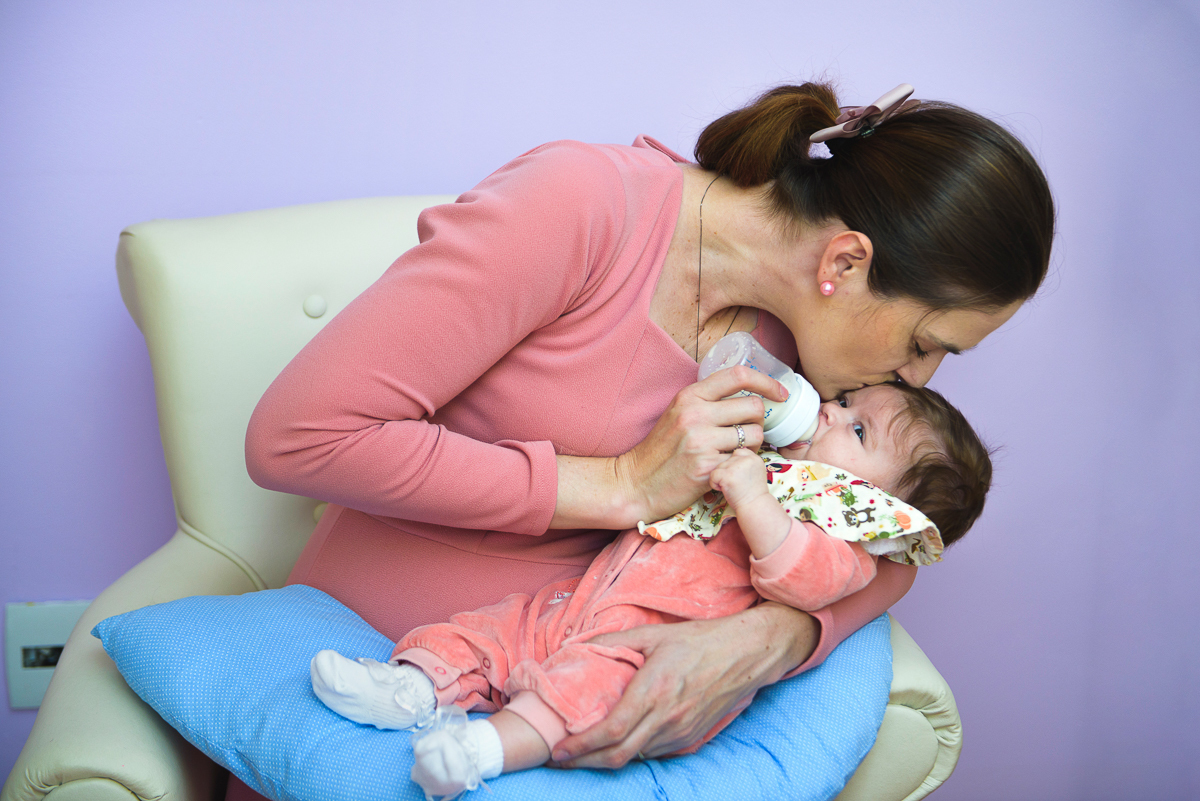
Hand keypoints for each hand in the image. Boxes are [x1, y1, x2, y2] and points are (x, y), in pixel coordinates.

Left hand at [548, 603, 816, 768]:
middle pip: (618, 755)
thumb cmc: (700, 640)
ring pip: (636, 758)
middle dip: (584, 762)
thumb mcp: (654, 634)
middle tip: (560, 758)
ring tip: (583, 752)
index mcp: (654, 691)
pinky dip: (632, 753)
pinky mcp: (692, 737)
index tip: (558, 750)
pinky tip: (618, 743)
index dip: (580, 747)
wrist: (747, 653)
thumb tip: (578, 644)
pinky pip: (655, 753)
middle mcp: (667, 718)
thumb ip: (615, 641)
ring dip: (606, 759)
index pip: (609, 732)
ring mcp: (681, 732)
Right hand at [613, 366, 788, 525]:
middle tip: (746, 434)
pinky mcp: (707, 467)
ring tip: (734, 453)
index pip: (738, 375)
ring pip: (755, 436)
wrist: (636, 483)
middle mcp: (695, 414)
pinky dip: (740, 464)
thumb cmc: (661, 450)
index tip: (780, 393)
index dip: (767, 382)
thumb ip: (707, 401)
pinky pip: (744, 460)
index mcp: (690, 395)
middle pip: (754, 407)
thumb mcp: (678, 413)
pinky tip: (725, 468)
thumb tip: (748, 394)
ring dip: (753, 446)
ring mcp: (701, 441)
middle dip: (758, 422)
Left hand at [708, 448, 769, 511]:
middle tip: (735, 484)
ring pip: (719, 466)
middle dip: (727, 471)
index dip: (733, 463)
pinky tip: (723, 489)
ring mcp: (736, 466)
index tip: (737, 476)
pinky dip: (714, 483)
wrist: (754, 507)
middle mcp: (747, 459)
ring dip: (721, 477)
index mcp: (755, 458)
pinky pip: (713, 474)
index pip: (738, 451)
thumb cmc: (753, 493)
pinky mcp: (727, 474)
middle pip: (727, 459)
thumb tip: (731, 456)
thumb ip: (746, 463)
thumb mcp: (756, 472)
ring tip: (731, 487)